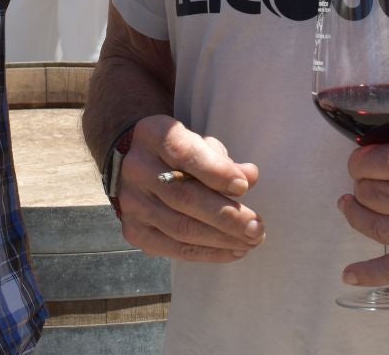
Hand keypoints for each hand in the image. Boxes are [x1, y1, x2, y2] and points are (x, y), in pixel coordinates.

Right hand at [111, 115, 263, 263]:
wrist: (139, 167)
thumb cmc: (180, 154)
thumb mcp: (201, 145)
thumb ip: (223, 161)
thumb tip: (249, 176)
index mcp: (153, 135)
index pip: (183, 153)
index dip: (215, 171)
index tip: (243, 187)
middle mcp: (136, 168)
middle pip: (183, 197)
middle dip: (225, 216)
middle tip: (256, 227)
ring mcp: (131, 202)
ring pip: (180, 227)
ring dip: (221, 239)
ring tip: (251, 242)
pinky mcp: (134, 230)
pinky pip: (174, 248)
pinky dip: (208, 253)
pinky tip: (233, 251)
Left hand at [339, 123, 388, 284]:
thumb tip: (388, 152)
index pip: (367, 164)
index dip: (359, 160)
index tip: (362, 160)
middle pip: (368, 194)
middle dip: (360, 184)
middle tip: (364, 180)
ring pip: (374, 227)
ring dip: (357, 216)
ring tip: (352, 207)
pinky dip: (370, 273)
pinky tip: (350, 274)